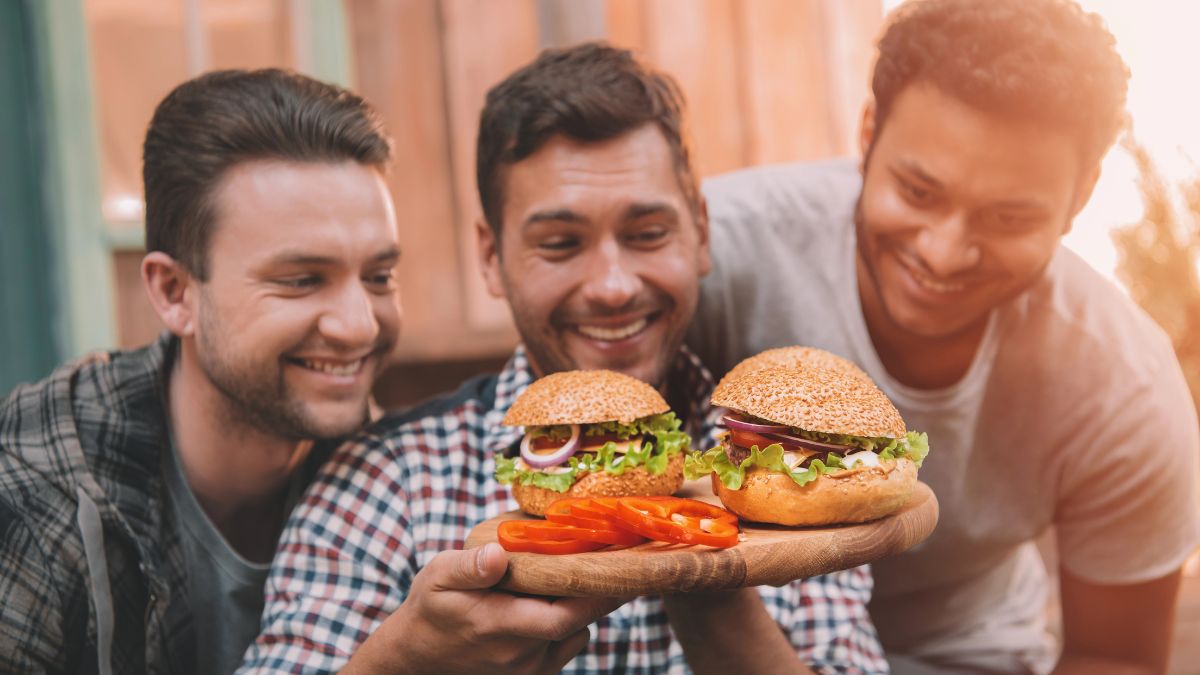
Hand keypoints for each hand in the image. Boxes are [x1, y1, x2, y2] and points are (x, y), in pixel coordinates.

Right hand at [344, 543, 625, 673]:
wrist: (417, 655)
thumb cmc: (430, 608)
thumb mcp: (438, 577)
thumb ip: (469, 567)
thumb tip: (497, 554)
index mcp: (499, 626)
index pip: (564, 617)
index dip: (598, 594)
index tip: (619, 564)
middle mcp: (520, 656)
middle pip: (578, 623)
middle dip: (599, 592)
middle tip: (615, 556)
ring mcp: (528, 671)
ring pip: (576, 633)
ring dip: (582, 606)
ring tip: (584, 570)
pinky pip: (566, 645)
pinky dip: (570, 621)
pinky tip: (559, 596)